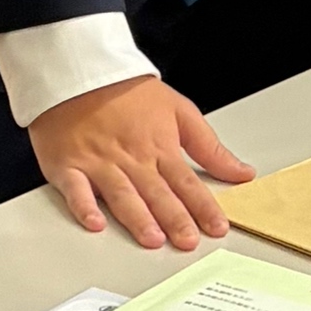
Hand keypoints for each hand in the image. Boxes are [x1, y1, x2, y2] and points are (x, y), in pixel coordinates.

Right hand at [28, 75, 250, 251]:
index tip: (217, 228)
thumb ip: (209, 148)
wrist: (80, 69)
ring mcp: (99, 162)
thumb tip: (242, 172)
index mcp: (159, 147)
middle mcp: (131, 158)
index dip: (203, 207)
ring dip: (137, 216)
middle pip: (157, 192)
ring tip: (152, 238)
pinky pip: (75, 188)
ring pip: (121, 193)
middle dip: (174, 218)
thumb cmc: (127, 91)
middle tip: (188, 241)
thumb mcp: (179, 110)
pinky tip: (94, 222)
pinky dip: (83, 206)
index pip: (187, 182)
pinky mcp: (68, 164)